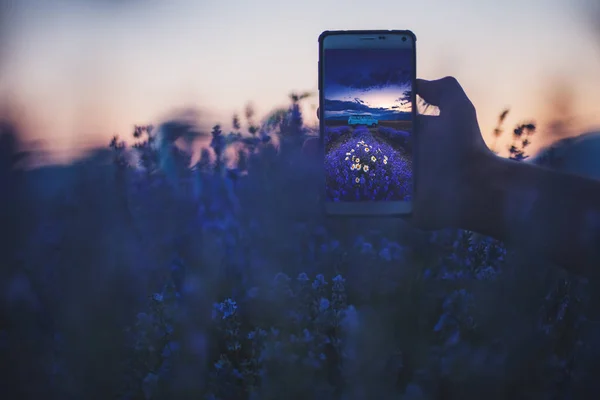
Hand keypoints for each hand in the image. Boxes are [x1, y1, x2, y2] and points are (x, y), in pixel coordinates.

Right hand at [305, 76, 492, 229]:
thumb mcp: (457, 108)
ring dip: (328, 167)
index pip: (369, 123)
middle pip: (354, 148)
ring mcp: (389, 182)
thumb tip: (416, 81)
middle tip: (314, 137)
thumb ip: (441, 89)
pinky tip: (321, 187)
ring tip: (312, 158)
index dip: (347, 116)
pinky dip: (338, 195)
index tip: (327, 109)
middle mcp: (394, 157)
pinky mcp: (389, 204)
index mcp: (404, 135)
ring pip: (351, 173)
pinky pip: (358, 200)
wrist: (475, 188)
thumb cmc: (466, 147)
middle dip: (330, 142)